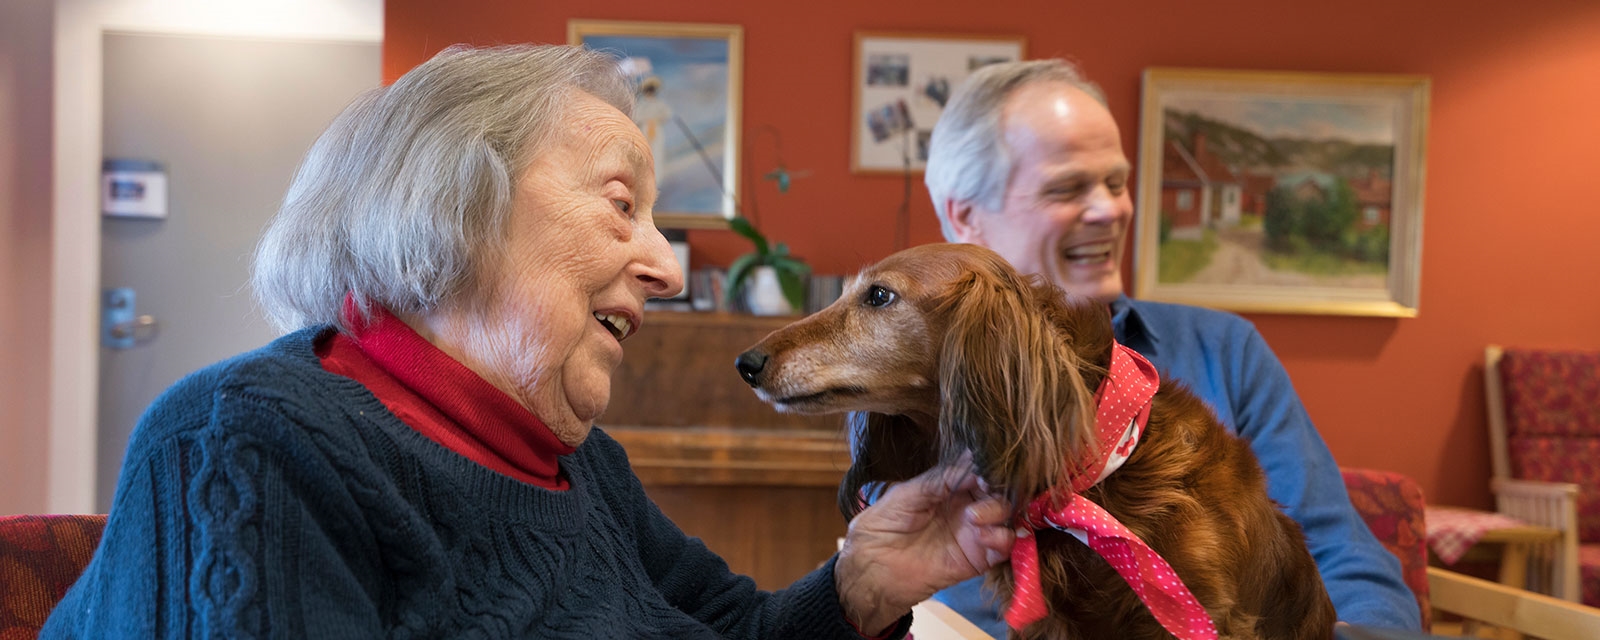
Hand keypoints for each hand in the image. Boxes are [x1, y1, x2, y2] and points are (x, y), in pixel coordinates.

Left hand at [834, 457, 1013, 633]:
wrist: (872, 569)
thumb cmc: (882, 526)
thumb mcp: (907, 494)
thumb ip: (940, 479)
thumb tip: (971, 457)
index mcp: (949, 488)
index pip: (979, 471)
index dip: (985, 468)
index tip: (983, 469)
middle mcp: (966, 507)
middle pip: (997, 491)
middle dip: (995, 488)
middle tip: (984, 490)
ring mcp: (974, 532)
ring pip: (1006, 516)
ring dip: (998, 513)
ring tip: (975, 518)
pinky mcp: (978, 558)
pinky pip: (1003, 546)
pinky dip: (1002, 538)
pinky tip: (983, 536)